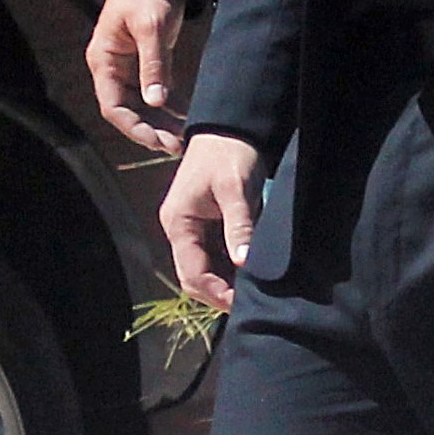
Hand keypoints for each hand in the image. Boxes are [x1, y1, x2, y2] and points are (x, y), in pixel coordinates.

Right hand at [87, 0, 186, 154]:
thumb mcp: (150, 29)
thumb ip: (153, 65)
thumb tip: (156, 102)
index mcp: (104, 61)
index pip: (112, 105)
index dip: (133, 128)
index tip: (156, 142)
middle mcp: (112, 68)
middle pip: (128, 110)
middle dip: (150, 131)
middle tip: (177, 146)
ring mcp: (128, 68)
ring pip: (142, 105)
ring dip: (160, 123)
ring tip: (183, 139)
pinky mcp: (146, 63)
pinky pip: (154, 92)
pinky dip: (168, 107)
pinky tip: (185, 119)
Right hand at [160, 133, 265, 312]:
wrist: (231, 128)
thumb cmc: (230, 154)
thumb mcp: (235, 188)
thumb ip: (239, 224)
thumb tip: (243, 260)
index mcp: (178, 223)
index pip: (191, 272)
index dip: (214, 292)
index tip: (240, 304)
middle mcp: (181, 230)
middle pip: (196, 275)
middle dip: (220, 293)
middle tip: (252, 306)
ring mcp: (194, 229)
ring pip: (207, 268)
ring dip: (227, 282)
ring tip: (255, 295)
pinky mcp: (210, 225)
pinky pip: (217, 256)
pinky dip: (233, 268)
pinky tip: (254, 276)